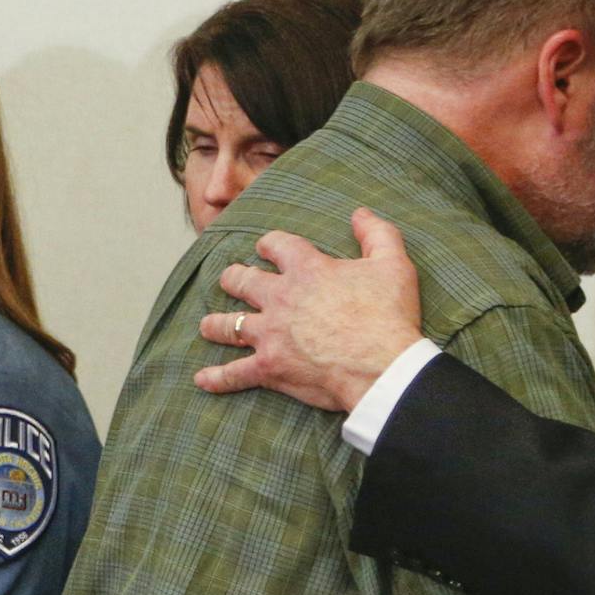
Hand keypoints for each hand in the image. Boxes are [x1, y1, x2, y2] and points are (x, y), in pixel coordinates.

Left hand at [196, 208, 423, 409]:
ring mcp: (268, 334)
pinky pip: (234, 373)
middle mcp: (279, 298)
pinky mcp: (268, 367)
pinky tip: (201, 380)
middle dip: (234, 279)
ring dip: (215, 325)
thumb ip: (376, 234)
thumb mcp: (393, 264)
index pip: (276, 245)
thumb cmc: (387, 316)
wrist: (381, 367)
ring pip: (227, 326)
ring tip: (207, 325)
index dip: (269, 244)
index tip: (265, 247)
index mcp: (306, 269)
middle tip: (230, 280)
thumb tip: (360, 213)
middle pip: (242, 282)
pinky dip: (217, 378)